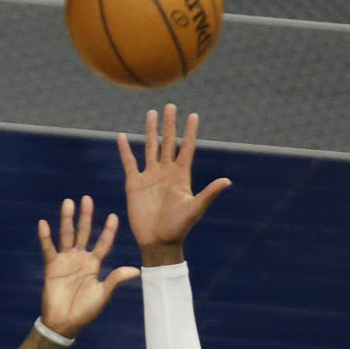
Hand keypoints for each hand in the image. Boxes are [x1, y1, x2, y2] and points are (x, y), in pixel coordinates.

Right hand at [38, 197, 138, 337]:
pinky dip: (45, 237)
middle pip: (84, 232)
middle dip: (86, 216)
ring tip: (68, 203)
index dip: (108, 230)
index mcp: (94, 264)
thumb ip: (116, 279)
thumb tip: (136, 271)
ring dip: (67, 219)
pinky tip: (43, 223)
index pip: (103, 243)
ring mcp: (66, 260)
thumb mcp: (103, 294)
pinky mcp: (52, 266)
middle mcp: (80, 258)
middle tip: (87, 198)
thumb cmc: (85, 310)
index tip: (113, 216)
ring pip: (67, 235)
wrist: (65, 322)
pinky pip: (48, 248)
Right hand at [118, 103, 230, 259]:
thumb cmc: (178, 228)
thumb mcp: (195, 209)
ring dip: (151, 131)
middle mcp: (166, 172)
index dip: (190, 132)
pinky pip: (129, 163)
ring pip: (150, 148)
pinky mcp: (134, 184)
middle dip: (170, 125)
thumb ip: (209, 193)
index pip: (187, 148)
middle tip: (171, 106)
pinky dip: (125, 150)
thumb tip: (227, 180)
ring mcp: (150, 177)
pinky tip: (122, 137)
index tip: (193, 115)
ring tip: (151, 113)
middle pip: (168, 143)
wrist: (158, 242)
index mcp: (181, 176)